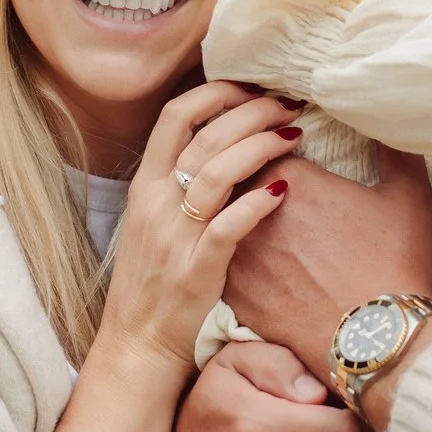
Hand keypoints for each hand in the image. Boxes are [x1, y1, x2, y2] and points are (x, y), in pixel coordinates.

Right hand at [100, 82, 299, 378]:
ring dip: (260, 145)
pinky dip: (256, 203)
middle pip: (204, 135)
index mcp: (145, 185)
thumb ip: (181, 184)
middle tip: (288, 104)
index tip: (252, 87)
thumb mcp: (154, 222)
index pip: (175, 116)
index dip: (216, 93)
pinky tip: (283, 189)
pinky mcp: (196, 268)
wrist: (137, 343)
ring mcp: (175, 235)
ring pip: (216, 171)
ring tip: (294, 135)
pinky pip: (228, 225)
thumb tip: (223, 146)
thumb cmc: (155, 282)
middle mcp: (156, 202)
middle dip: (250, 111)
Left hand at [221, 144, 431, 393]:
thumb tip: (388, 117)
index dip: (279, 147)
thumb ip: (396, 148)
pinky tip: (258, 265)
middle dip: (253, 178)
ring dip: (240, 218)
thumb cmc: (395, 267)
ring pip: (226, 220)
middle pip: (240, 179)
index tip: (293, 154)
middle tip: (281, 194)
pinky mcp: (232, 293)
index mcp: (292, 176)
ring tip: (272, 232)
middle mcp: (253, 209)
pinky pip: (225, 262)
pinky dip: (237, 258)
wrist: (375, 343)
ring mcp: (238, 253)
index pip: (268, 145)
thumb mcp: (409, 197)